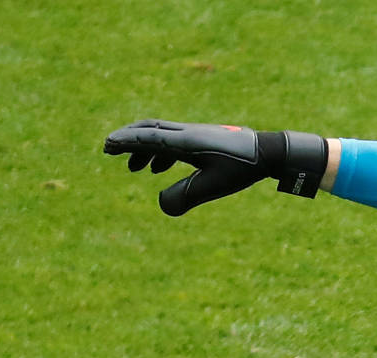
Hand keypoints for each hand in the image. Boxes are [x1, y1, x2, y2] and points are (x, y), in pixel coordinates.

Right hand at [101, 119, 324, 214]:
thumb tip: (162, 207)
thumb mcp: (213, 186)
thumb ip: (187, 196)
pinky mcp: (203, 139)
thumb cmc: (242, 169)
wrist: (269, 152)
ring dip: (144, 150)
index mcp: (184, 142)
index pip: (147, 138)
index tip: (107, 146)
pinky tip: (159, 169)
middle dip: (128, 140)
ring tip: (135, 169)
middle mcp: (186, 133)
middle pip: (149, 130)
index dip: (125, 142)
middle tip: (110, 150)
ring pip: (161, 136)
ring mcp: (195, 134)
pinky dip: (161, 153)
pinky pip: (174, 142)